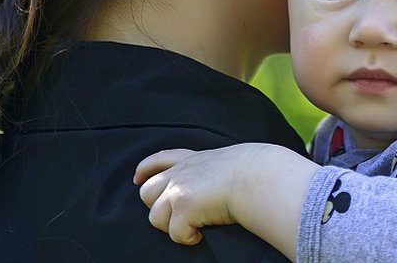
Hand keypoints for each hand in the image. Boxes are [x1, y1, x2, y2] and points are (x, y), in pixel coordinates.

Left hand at [134, 144, 270, 244]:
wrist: (259, 178)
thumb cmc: (255, 172)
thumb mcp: (230, 162)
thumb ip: (215, 170)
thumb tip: (217, 188)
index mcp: (194, 159)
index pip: (162, 159)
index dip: (145, 168)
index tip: (137, 178)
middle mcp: (181, 173)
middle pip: (147, 191)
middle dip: (156, 206)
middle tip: (178, 216)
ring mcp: (179, 189)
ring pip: (155, 217)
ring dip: (172, 226)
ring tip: (194, 227)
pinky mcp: (183, 207)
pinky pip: (175, 233)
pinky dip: (187, 238)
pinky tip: (201, 235)